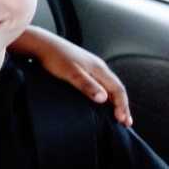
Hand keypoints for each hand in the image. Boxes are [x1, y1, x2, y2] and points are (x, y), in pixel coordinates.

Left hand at [10, 27, 131, 126]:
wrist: (43, 45)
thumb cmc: (55, 58)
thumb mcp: (71, 73)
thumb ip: (87, 85)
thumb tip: (104, 99)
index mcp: (99, 69)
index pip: (118, 89)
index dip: (122, 105)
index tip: (122, 120)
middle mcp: (99, 68)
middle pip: (116, 89)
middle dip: (123, 106)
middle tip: (126, 123)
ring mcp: (92, 68)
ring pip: (109, 86)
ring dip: (115, 101)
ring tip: (118, 115)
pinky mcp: (84, 69)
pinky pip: (101, 84)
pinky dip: (106, 95)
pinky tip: (102, 102)